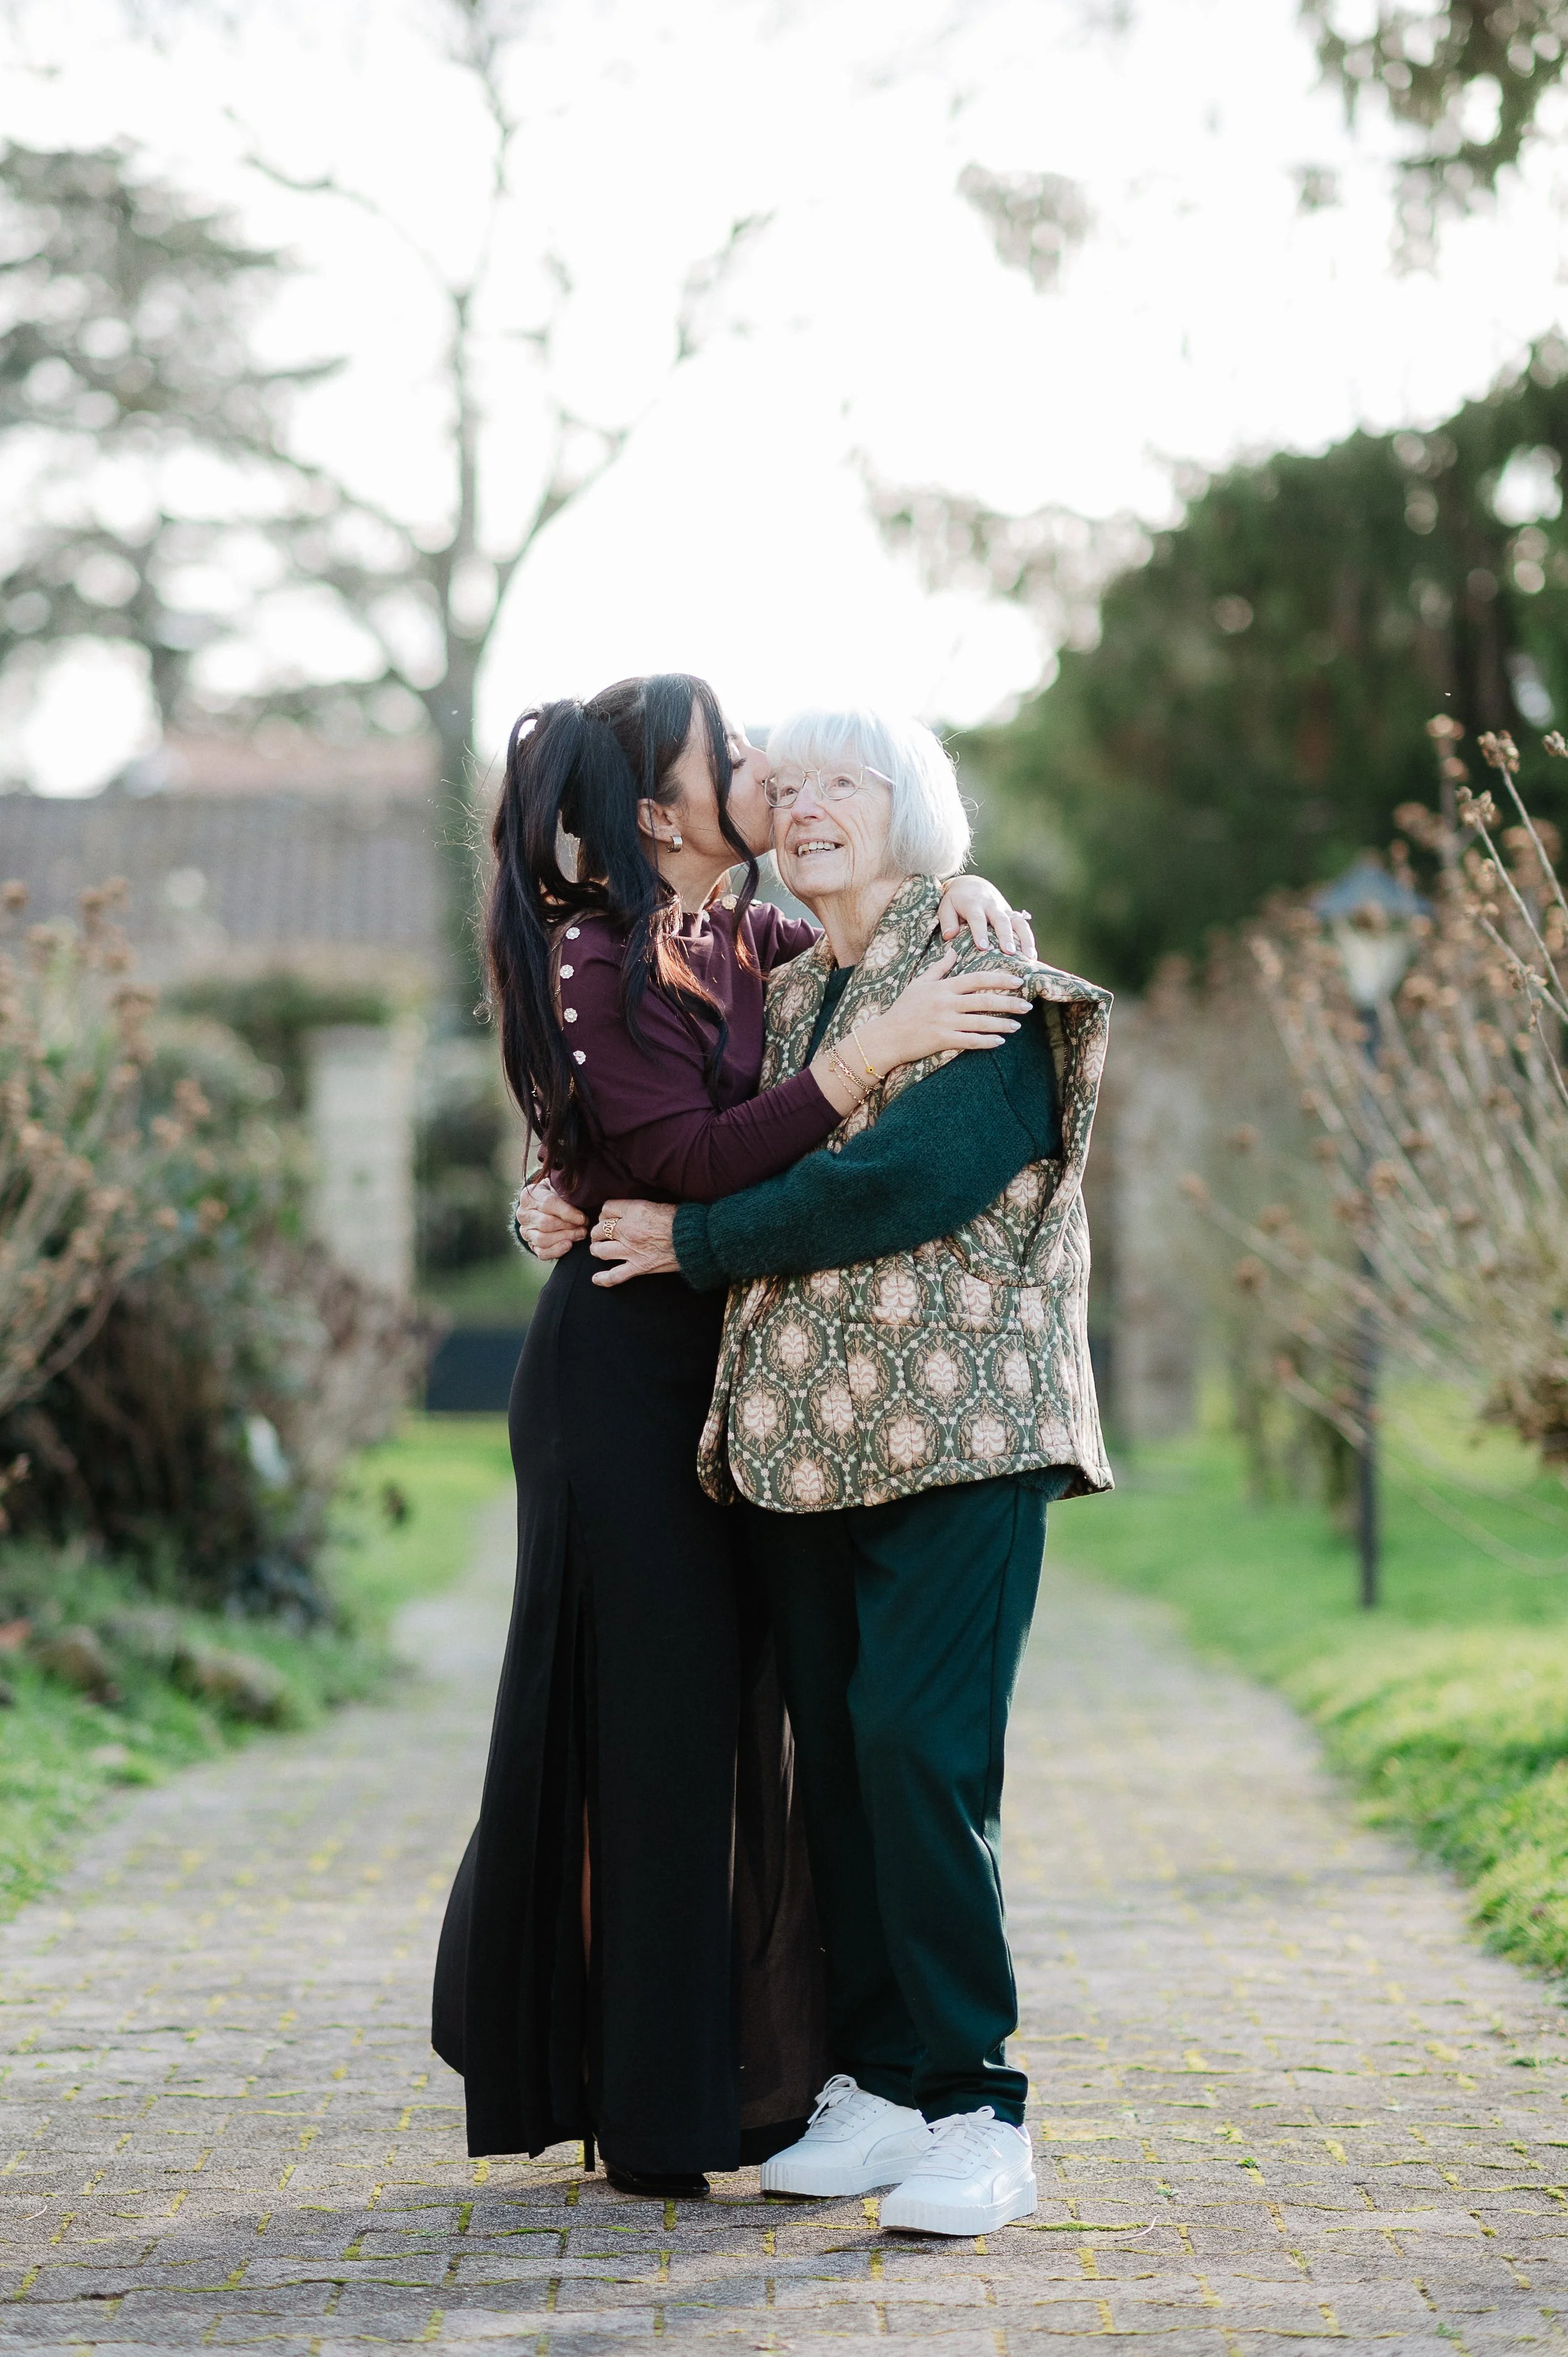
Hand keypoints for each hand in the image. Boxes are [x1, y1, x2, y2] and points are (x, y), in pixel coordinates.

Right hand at [512, 1175, 586, 1260]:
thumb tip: (582, 1200)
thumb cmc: (555, 1194)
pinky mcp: (530, 1245)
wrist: (544, 1206)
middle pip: (545, 1223)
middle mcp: (524, 1214)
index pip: (548, 1204)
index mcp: (529, 1196)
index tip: (582, 1218)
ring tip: (580, 1234)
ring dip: (565, 1238)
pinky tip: (569, 1245)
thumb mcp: (558, 1187)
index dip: (567, 1212)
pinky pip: (542, 1252)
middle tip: (584, 1227)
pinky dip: (557, 1251)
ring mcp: (525, 1231)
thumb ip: (566, 1192)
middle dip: (568, 1226)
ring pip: (543, 1239)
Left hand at [590, 1199, 678, 1286]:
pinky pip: (615, 1276)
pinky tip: (596, 1279)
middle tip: (603, 1233)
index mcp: (634, 1211)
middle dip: (599, 1230)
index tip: (610, 1216)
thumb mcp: (657, 1204)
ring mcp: (631, 1250)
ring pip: (600, 1250)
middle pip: (599, 1229)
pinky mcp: (639, 1267)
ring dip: (597, 1249)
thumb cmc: (681, 1220)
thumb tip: (627, 1212)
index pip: (607, 1208)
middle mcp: (628, 1230)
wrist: (695, 1239)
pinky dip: (604, 1279)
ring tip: (599, 1248)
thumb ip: (638, 1208)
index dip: (606, 1212)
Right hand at [857, 947, 1030, 1072]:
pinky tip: (999, 1042)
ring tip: (1017, 1026)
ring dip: (1002, 1024)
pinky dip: (986, 1041)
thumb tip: (953, 950)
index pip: (977, 979)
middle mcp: (946, 1003)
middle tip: (1027, 1006)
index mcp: (943, 987)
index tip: (1018, 981)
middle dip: (1008, 1003)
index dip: (999, 979)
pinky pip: (970, 1041)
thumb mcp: (919, 983)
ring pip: (980, 1022)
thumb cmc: (903, 1009)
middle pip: (984, 1001)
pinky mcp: (942, 1040)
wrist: (886, 1036)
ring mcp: (945, 1022)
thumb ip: (939, 968)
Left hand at [939, 875, 1036, 960]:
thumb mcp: (946, 906)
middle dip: (1005, 936)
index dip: (979, 931)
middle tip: (1009, 952)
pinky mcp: (1012, 914)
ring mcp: (1004, 910)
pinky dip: (1029, 939)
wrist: (972, 885)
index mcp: (973, 903)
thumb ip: (947, 920)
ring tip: (1029, 956)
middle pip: (1001, 920)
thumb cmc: (956, 900)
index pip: (977, 918)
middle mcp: (991, 905)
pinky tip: (1032, 955)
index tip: (982, 947)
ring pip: (1017, 922)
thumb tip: (949, 935)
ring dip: (1024, 939)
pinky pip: (1023, 925)